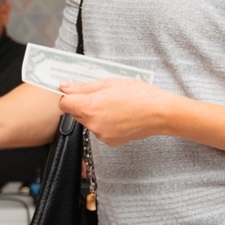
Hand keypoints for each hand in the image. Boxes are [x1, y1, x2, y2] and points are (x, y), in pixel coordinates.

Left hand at [58, 78, 181, 147]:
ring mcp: (101, 134)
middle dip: (83, 104)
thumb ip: (85, 86)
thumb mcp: (111, 83)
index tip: (76, 92)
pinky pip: (99, 130)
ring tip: (114, 106)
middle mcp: (93, 123)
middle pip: (75, 113)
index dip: (69, 96)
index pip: (64, 103)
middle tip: (101, 96)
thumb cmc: (140, 95)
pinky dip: (105, 124)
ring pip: (88, 122)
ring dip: (94, 114)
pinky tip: (118, 116)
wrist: (160, 113)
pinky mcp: (110, 141)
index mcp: (91, 106)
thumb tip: (66, 86)